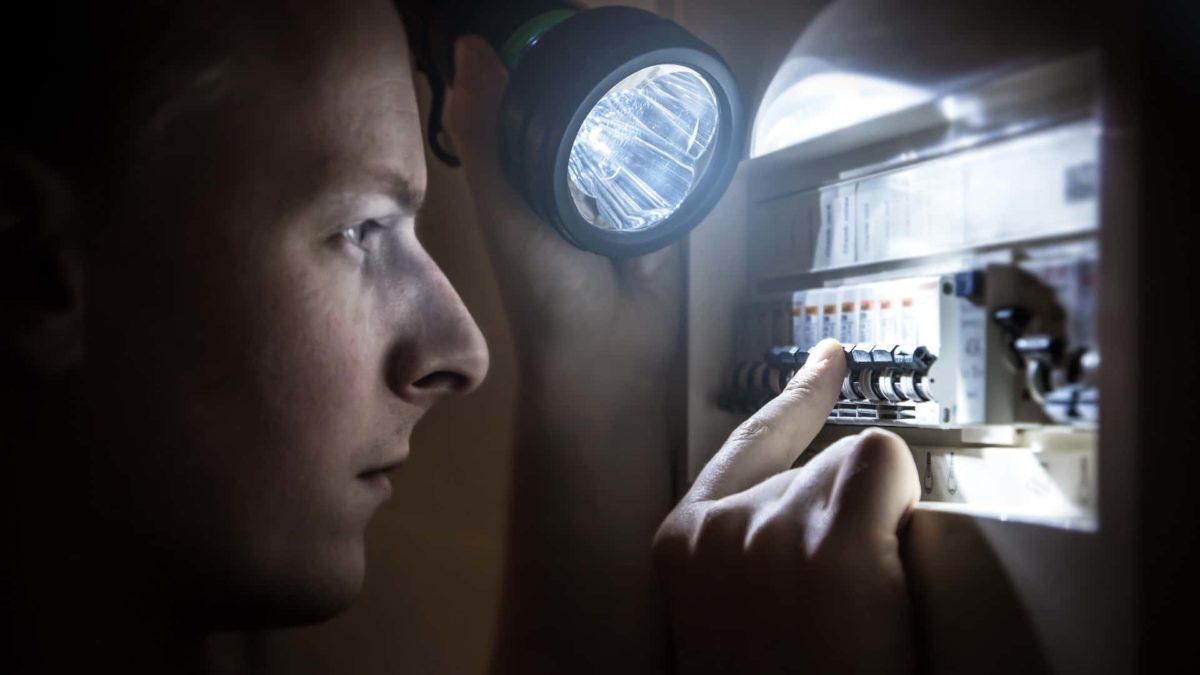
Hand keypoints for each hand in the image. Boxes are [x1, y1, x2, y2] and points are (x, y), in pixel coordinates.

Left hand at [442, 36, 683, 376]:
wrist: (612, 350)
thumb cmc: (544, 287)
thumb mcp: (505, 208)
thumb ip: (488, 136)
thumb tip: (472, 45)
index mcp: (526, 168)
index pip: (534, 92)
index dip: (545, 53)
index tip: (568, 17)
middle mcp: (573, 172)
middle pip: (590, 103)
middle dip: (602, 71)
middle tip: (619, 33)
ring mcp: (624, 188)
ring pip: (634, 126)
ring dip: (644, 100)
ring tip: (653, 57)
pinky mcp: (668, 205)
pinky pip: (675, 159)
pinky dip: (680, 137)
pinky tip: (689, 105)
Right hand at [653, 339, 921, 673]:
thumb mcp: (727, 612)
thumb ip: (747, 548)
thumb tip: (812, 508)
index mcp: (682, 545)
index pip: (744, 441)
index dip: (794, 398)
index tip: (829, 357)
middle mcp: (720, 527)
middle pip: (815, 464)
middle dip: (846, 518)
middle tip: (844, 601)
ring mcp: (773, 530)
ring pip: (855, 470)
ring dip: (873, 529)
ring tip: (857, 613)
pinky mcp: (832, 540)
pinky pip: (884, 466)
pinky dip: (897, 506)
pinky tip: (880, 572)